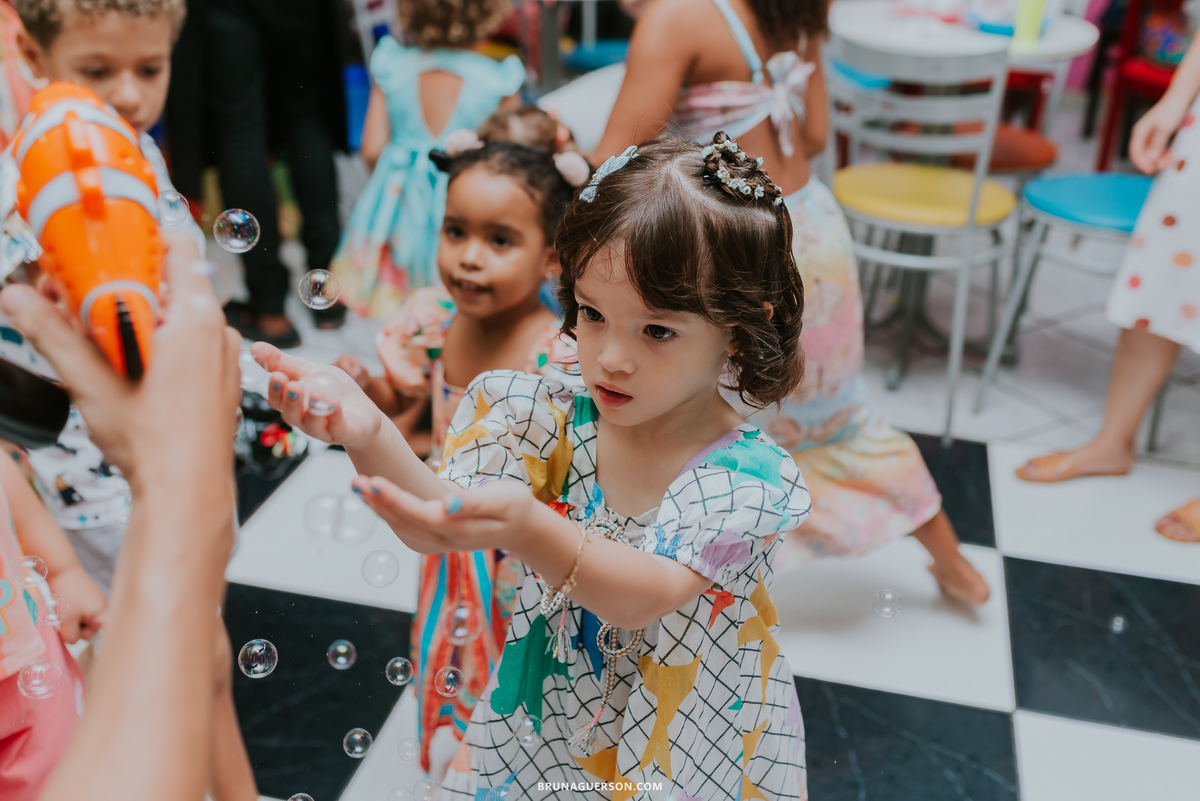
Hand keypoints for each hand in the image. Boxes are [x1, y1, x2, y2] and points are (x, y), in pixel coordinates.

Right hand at [0, 231, 241, 488]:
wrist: (187, 490)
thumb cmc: (156, 441)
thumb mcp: (89, 379)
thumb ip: (51, 332)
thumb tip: (17, 298)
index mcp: (196, 318)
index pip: (178, 248)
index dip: (140, 238)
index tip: (106, 242)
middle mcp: (217, 332)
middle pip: (171, 284)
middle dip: (123, 286)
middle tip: (80, 296)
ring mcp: (223, 358)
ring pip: (179, 318)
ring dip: (139, 317)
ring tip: (96, 334)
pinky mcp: (219, 381)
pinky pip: (190, 346)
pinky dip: (159, 344)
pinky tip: (127, 363)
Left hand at [47, 563, 106, 642]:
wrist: (62, 570)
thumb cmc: (67, 595)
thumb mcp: (67, 620)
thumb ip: (71, 636)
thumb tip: (72, 641)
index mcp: (103, 614)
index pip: (106, 635)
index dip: (99, 640)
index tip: (89, 642)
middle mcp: (103, 609)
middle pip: (91, 630)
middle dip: (77, 629)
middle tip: (65, 621)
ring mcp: (96, 603)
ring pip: (84, 622)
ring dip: (72, 622)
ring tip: (63, 612)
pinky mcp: (87, 598)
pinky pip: (81, 613)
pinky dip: (72, 614)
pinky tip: (64, 607)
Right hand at [254, 344, 384, 449]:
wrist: (363, 412)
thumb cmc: (333, 390)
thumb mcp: (309, 371)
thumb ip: (282, 362)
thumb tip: (254, 347)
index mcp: (293, 404)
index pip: (278, 401)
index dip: (276, 390)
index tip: (277, 375)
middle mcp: (304, 420)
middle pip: (291, 415)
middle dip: (291, 400)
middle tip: (293, 385)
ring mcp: (323, 429)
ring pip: (312, 424)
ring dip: (313, 408)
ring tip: (317, 394)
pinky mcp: (343, 433)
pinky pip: (336, 428)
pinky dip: (334, 416)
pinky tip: (334, 403)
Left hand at [350, 474, 531, 554]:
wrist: (524, 528)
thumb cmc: (515, 507)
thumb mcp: (503, 500)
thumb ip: (476, 502)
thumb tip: (448, 504)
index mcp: (459, 529)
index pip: (419, 514)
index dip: (395, 499)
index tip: (375, 481)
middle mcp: (444, 540)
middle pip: (403, 524)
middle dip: (378, 503)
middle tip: (355, 481)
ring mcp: (439, 542)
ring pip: (401, 528)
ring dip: (378, 509)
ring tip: (358, 488)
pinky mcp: (437, 537)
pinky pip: (406, 528)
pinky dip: (388, 513)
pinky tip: (377, 500)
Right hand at [1130, 96, 1191, 173]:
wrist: (1181, 97)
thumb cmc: (1171, 108)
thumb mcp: (1164, 128)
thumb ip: (1156, 144)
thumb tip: (1151, 158)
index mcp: (1139, 131)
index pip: (1135, 152)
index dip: (1141, 163)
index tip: (1151, 170)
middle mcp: (1143, 134)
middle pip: (1143, 153)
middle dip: (1152, 161)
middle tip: (1163, 166)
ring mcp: (1151, 134)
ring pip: (1152, 152)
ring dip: (1160, 158)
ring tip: (1169, 160)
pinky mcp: (1159, 134)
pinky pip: (1159, 148)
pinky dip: (1164, 153)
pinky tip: (1170, 154)